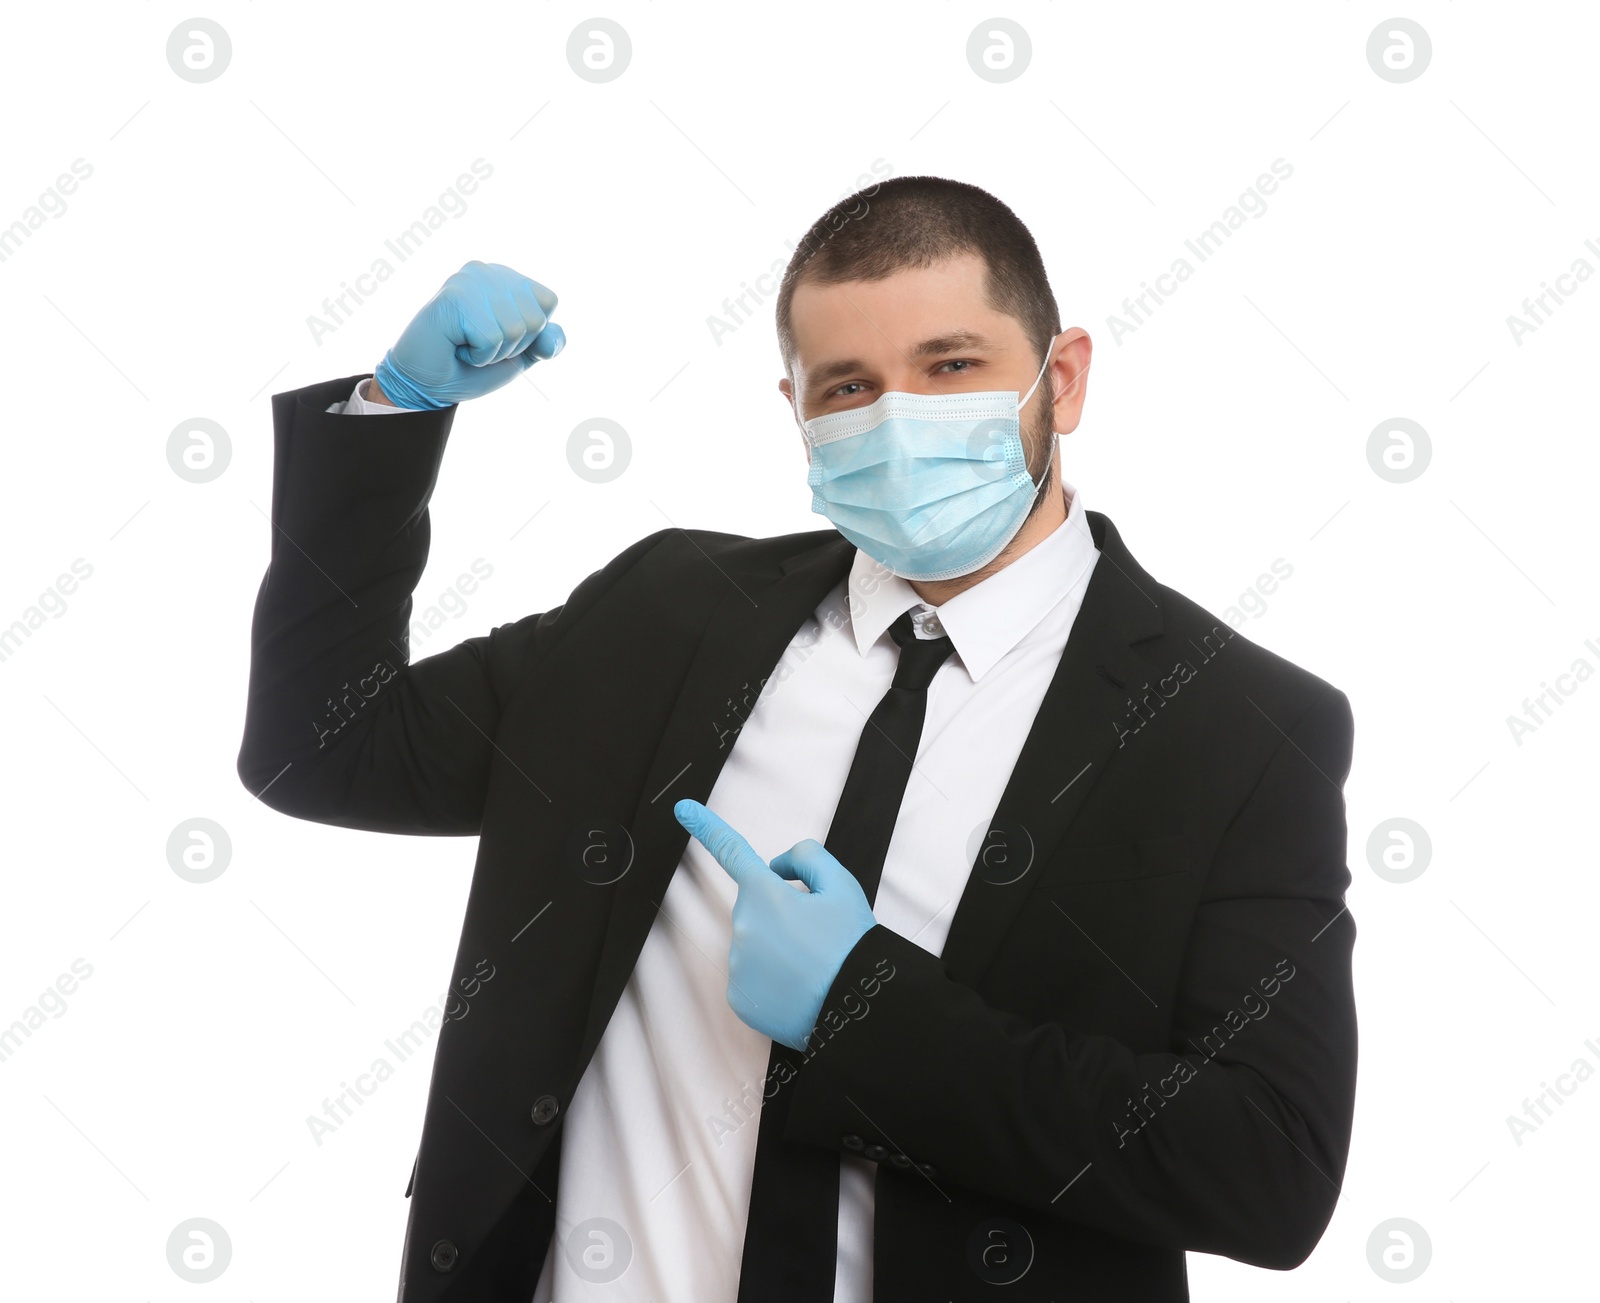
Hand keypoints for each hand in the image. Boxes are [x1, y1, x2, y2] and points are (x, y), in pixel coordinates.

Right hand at [372, 260, 564, 409]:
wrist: (427, 385)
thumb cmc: (469, 368)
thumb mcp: (518, 357)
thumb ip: (544, 343)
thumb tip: (552, 337)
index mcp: (505, 278)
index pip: (549, 301)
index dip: (532, 334)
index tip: (499, 338)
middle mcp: (488, 271)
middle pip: (536, 318)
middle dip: (512, 346)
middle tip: (479, 345)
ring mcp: (470, 280)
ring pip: (517, 329)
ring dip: (493, 353)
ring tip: (466, 345)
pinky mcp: (455, 296)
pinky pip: (492, 338)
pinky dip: (478, 356)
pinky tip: (456, 346)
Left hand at [674, 799, 877, 1051]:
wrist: (856, 1008)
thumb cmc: (852, 947)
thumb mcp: (842, 886)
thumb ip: (808, 858)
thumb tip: (779, 868)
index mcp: (765, 894)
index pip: (732, 852)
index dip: (707, 827)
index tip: (683, 809)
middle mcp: (742, 926)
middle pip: (756, 907)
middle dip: (779, 912)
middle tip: (817, 933)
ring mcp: (737, 964)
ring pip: (755, 943)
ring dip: (777, 948)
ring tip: (812, 965)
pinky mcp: (738, 998)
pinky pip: (752, 977)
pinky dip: (772, 979)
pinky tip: (799, 986)